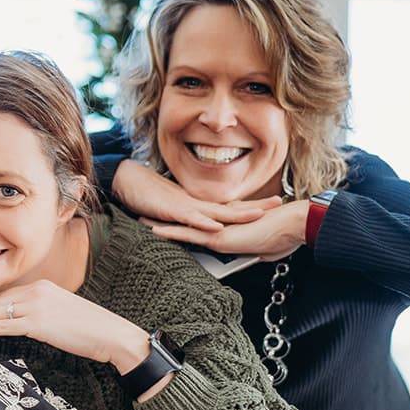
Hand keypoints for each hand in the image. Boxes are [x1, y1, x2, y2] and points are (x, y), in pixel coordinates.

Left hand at [0, 279, 149, 371]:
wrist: (112, 335)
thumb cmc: (88, 330)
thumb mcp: (59, 314)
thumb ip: (38, 312)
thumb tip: (20, 320)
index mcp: (41, 287)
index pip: (4, 294)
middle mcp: (37, 290)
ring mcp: (37, 305)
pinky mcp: (39, 322)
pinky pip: (5, 324)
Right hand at [113, 160, 280, 231]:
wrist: (128, 182)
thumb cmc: (148, 197)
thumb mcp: (175, 210)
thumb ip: (191, 218)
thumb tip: (205, 228)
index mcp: (200, 205)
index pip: (231, 206)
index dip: (252, 205)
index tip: (273, 205)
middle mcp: (197, 204)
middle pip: (232, 206)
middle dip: (257, 205)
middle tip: (281, 203)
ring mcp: (186, 206)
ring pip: (216, 211)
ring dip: (237, 213)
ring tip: (258, 215)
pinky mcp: (172, 210)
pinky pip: (191, 218)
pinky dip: (204, 222)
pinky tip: (216, 226)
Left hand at [142, 199, 309, 261]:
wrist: (296, 225)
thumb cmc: (286, 236)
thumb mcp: (266, 247)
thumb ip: (255, 249)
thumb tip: (257, 254)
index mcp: (228, 227)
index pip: (201, 224)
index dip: (183, 222)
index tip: (168, 219)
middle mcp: (219, 225)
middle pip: (187, 222)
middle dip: (166, 218)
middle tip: (145, 213)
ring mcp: (217, 230)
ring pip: (182, 226)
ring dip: (161, 223)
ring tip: (141, 219)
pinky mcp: (219, 237)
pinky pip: (190, 234)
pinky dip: (171, 232)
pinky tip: (154, 231)